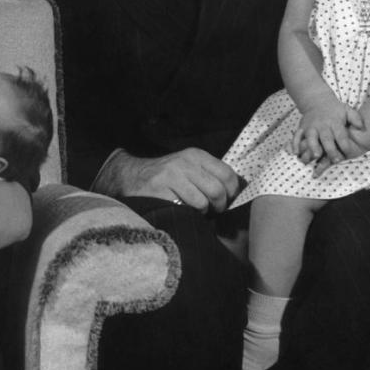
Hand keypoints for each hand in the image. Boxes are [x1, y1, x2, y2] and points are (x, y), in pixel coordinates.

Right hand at [94, 147, 239, 213]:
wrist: (130, 176)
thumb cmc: (166, 176)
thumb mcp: (188, 167)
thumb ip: (210, 174)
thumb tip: (238, 193)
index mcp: (196, 155)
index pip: (227, 174)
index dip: (232, 192)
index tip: (228, 201)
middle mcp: (185, 162)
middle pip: (218, 190)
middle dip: (219, 206)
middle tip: (214, 210)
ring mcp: (171, 176)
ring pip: (203, 201)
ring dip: (203, 212)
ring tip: (195, 210)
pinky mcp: (160, 190)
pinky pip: (185, 208)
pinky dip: (188, 214)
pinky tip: (181, 209)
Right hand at [294, 100, 364, 168]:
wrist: (317, 100)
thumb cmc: (335, 109)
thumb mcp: (347, 110)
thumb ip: (355, 118)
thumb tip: (361, 127)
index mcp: (334, 122)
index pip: (341, 134)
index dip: (344, 144)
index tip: (348, 152)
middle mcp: (322, 125)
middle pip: (326, 138)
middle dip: (331, 149)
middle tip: (336, 160)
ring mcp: (310, 127)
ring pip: (311, 138)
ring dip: (313, 147)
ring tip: (316, 155)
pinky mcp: (302, 128)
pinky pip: (296, 136)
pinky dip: (295, 144)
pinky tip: (296, 153)